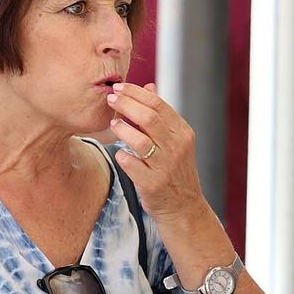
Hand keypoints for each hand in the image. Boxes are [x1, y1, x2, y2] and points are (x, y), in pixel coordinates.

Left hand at [107, 82, 208, 222]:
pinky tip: (120, 152)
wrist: (182, 206)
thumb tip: (149, 86)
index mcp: (183, 133)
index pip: (159, 104)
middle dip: (126, 104)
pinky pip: (131, 164)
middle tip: (110, 98)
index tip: (119, 87)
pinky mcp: (153, 183)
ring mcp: (165, 166)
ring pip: (139, 140)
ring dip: (122, 128)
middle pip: (149, 117)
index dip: (136, 92)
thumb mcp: (175, 141)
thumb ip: (161, 115)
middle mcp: (177, 147)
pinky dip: (122, 155)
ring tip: (113, 124)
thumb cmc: (174, 169)